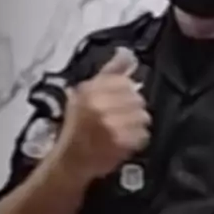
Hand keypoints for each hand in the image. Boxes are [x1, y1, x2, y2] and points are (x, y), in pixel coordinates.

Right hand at [58, 48, 151, 179]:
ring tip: (124, 130)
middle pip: (137, 100)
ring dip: (137, 125)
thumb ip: (110, 72)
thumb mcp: (86, 93)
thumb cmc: (78, 125)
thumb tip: (128, 53)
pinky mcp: (121, 143)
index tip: (119, 103)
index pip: (126, 83)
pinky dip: (138, 139)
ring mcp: (111, 125)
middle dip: (133, 109)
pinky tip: (126, 141)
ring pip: (143, 117)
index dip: (127, 93)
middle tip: (122, 119)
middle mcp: (99, 105)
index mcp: (90, 90)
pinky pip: (143, 135)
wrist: (70, 160)